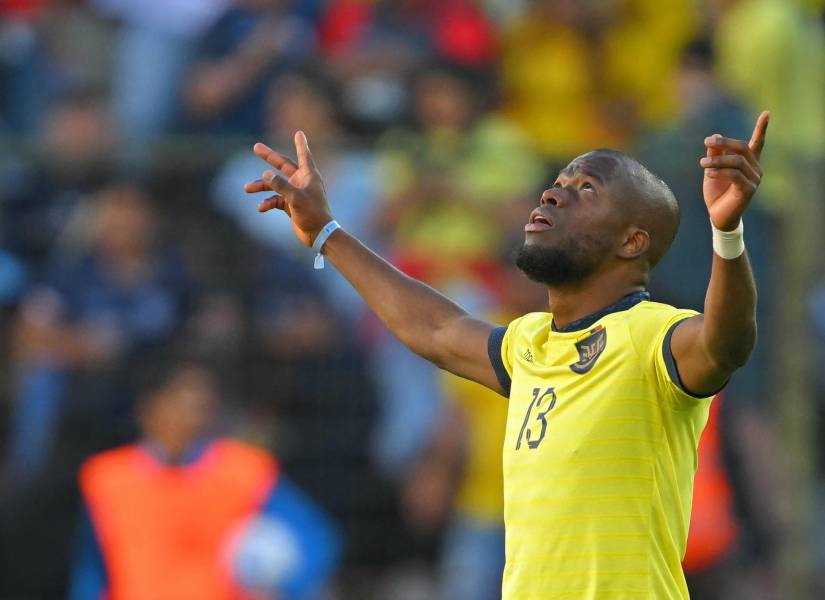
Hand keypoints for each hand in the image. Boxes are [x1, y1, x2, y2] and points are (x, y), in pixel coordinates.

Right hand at [244, 132, 331, 246]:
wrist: (319, 235)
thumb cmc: (313, 214)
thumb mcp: (296, 198)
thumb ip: (280, 185)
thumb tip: (265, 174)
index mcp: (309, 176)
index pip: (303, 156)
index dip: (300, 144)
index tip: (299, 133)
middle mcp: (302, 182)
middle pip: (283, 166)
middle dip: (269, 158)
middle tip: (256, 147)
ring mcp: (295, 193)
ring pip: (275, 185)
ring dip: (262, 186)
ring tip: (247, 188)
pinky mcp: (291, 205)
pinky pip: (275, 200)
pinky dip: (267, 203)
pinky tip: (261, 208)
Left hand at [700, 111, 768, 230]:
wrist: (718, 216)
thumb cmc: (716, 192)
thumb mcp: (712, 170)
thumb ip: (715, 154)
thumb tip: (715, 136)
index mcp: (748, 163)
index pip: (757, 143)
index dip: (762, 128)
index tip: (766, 113)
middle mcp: (755, 169)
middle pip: (742, 148)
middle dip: (724, 143)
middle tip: (707, 142)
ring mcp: (754, 179)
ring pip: (736, 161)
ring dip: (716, 161)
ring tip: (701, 164)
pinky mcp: (749, 190)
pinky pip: (734, 175)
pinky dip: (720, 172)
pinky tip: (708, 173)